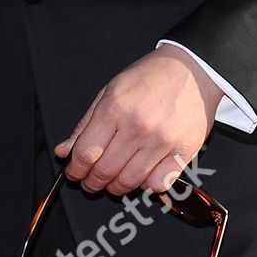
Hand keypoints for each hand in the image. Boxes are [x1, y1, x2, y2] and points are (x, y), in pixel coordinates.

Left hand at [55, 46, 222, 197]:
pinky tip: (141, 176)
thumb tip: (63, 152)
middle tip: (91, 181)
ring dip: (116, 187)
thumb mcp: (110, 91)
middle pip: (106, 171)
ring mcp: (162, 141)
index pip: (86, 152)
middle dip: (92, 182)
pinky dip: (145, 186)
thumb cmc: (149, 78)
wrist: (192, 69)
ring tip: (113, 182)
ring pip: (130, 182)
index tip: (74, 172)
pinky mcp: (184, 152)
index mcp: (115, 108)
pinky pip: (158, 184)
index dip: (75, 169)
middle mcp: (138, 126)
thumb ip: (85, 124)